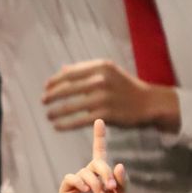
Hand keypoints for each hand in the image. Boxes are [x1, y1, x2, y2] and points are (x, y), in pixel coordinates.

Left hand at [42, 59, 175, 131]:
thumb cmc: (123, 87)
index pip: (70, 73)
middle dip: (52, 96)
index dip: (54, 81)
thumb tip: (60, 71)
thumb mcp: (108, 72)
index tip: (46, 87)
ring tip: (49, 115)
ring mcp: (104, 98)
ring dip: (56, 112)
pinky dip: (66, 124)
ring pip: (71, 106)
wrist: (148, 103)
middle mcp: (102, 80)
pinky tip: (57, 126)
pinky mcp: (106, 114)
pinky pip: (79, 120)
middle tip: (43, 101)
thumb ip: (85, 70)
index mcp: (101, 67)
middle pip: (67, 89)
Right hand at [58, 120, 127, 192]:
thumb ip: (123, 181)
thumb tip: (119, 165)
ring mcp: (76, 182)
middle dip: (105, 172)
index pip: (99, 152)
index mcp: (101, 174)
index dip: (99, 136)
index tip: (99, 120)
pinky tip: (86, 192)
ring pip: (85, 171)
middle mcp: (88, 175)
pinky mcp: (66, 190)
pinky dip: (81, 183)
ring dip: (96, 183)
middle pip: (96, 162)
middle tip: (111, 187)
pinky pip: (72, 177)